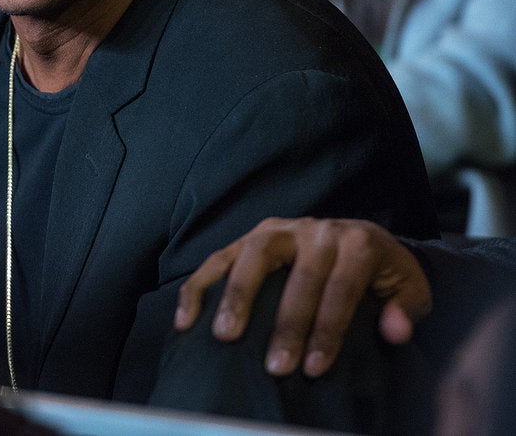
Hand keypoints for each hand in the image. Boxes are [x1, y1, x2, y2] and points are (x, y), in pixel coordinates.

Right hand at [174, 217, 431, 377]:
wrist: (364, 240)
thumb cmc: (384, 275)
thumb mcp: (410, 290)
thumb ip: (405, 310)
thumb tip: (393, 329)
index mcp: (357, 241)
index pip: (340, 285)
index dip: (328, 327)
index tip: (315, 367)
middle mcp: (316, 229)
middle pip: (296, 271)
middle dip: (285, 321)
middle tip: (275, 365)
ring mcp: (280, 229)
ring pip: (253, 252)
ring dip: (237, 294)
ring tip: (225, 334)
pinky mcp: (252, 236)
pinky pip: (220, 256)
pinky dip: (200, 285)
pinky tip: (186, 319)